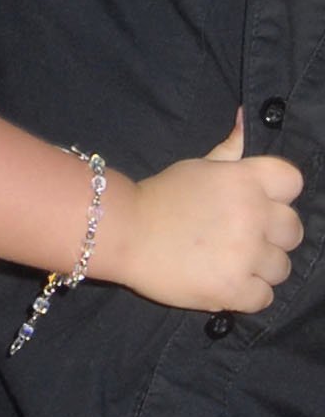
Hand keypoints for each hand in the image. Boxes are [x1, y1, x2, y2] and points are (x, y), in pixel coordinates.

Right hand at [95, 116, 303, 312]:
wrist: (123, 232)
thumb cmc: (161, 196)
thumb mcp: (198, 166)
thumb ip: (231, 149)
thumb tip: (247, 118)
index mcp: (245, 179)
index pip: (293, 181)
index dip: (280, 194)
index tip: (260, 203)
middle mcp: (252, 215)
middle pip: (293, 229)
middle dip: (271, 235)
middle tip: (242, 238)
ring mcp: (245, 255)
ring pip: (282, 267)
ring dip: (260, 268)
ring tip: (230, 262)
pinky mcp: (234, 290)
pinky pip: (265, 298)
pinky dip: (247, 294)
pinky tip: (225, 282)